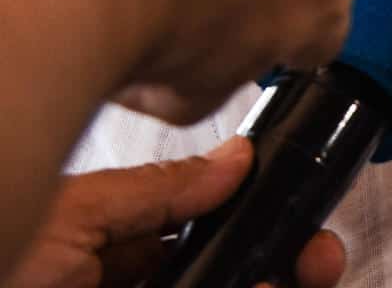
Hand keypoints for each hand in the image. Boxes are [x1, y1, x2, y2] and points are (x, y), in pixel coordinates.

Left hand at [3, 139, 343, 287]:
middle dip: (285, 260)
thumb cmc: (3, 262)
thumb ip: (156, 191)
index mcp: (111, 250)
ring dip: (272, 284)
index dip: (260, 219)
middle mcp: (133, 285)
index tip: (298, 213)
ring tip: (290, 279)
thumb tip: (235, 159)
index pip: (205, 229)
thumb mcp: (72, 216)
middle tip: (316, 259)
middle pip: (232, 271)